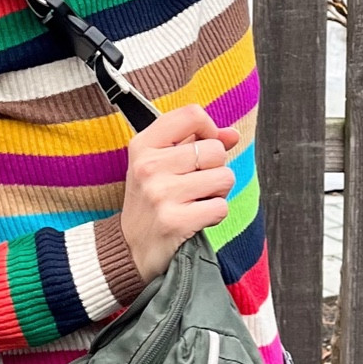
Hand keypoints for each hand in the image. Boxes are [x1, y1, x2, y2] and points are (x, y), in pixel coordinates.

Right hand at [119, 103, 239, 282]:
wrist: (130, 248)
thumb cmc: (150, 201)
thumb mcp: (162, 164)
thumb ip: (197, 142)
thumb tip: (232, 134)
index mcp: (143, 146)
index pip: (191, 115)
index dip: (209, 129)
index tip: (204, 146)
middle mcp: (148, 166)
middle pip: (215, 150)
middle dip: (216, 168)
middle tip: (196, 184)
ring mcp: (160, 194)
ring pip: (224, 177)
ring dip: (218, 192)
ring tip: (196, 201)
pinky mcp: (174, 221)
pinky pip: (221, 207)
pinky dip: (215, 214)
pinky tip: (196, 218)